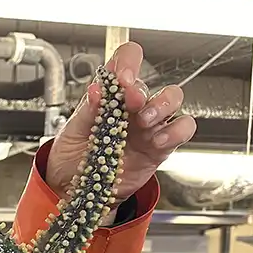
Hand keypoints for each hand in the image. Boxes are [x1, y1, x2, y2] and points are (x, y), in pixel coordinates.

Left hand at [46, 42, 196, 220]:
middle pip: (150, 83)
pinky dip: (175, 131)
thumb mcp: (70, 133)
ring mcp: (148, 126)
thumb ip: (86, 112)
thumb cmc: (72, 157)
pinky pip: (182, 130)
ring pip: (172, 100)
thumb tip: (96, 90)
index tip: (121, 76)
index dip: (128, 62)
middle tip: (129, 99)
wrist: (75, 190)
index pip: (125, 63)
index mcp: (109, 96)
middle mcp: (131, 107)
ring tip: (144, 121)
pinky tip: (157, 140)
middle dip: (141, 89)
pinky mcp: (160, 148)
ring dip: (161, 105)